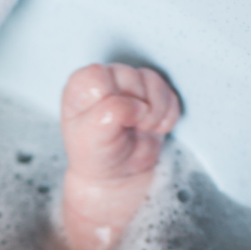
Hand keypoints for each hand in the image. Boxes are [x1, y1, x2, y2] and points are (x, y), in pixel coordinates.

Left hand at [60, 63, 181, 249]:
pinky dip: (167, 116)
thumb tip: (134, 105)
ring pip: (154, 82)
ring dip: (154, 112)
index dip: (110, 98)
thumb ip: (107, 115)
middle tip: (127, 128)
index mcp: (80, 87)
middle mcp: (105, 79)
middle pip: (131, 76)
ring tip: (140, 129)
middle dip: (136, 107)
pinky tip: (153, 128)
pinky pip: (170, 94)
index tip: (110, 120)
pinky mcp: (153, 92)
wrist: (118, 174)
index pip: (97, 75)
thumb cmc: (96, 156)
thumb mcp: (91, 139)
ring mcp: (131, 83)